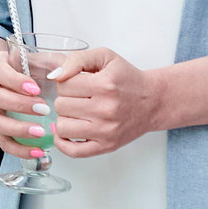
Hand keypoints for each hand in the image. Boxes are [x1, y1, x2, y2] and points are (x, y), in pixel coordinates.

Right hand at [0, 44, 49, 151]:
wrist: (4, 81)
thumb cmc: (24, 70)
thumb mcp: (37, 59)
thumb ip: (52, 62)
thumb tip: (62, 72)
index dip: (16, 81)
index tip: (36, 88)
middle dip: (19, 105)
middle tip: (44, 109)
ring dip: (17, 129)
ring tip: (40, 132)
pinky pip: (2, 142)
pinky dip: (19, 149)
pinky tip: (37, 151)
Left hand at [42, 48, 168, 156]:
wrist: (153, 101)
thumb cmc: (127, 79)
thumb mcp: (105, 57)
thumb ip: (77, 59)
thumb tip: (54, 75)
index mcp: (104, 85)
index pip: (63, 85)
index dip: (66, 81)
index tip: (77, 83)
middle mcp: (105, 109)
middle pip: (61, 106)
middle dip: (66, 99)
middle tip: (79, 97)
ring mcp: (106, 131)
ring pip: (62, 127)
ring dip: (65, 118)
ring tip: (77, 113)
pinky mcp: (106, 146)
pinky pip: (73, 151)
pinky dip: (63, 142)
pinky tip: (68, 132)